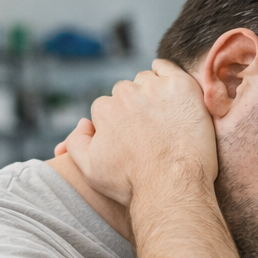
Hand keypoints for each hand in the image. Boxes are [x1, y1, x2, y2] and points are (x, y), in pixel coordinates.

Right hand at [58, 59, 216, 207]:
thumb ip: (76, 142)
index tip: (135, 137)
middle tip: (153, 130)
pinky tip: (173, 91)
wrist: (172, 188)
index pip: (109, 107)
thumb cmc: (133, 184)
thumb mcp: (90, 170)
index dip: (122, 123)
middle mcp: (126, 94)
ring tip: (166, 118)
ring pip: (148, 81)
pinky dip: (167, 74)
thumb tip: (84, 122)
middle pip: (127, 92)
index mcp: (104, 109)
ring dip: (153, 93)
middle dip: (136, 107)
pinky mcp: (181, 87)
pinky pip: (168, 69)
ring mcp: (155, 88)